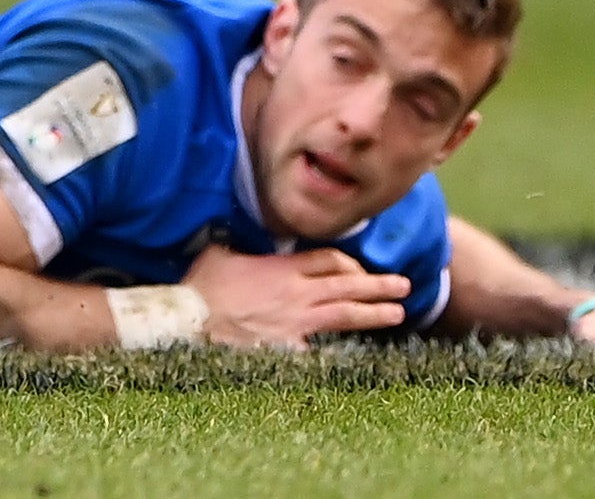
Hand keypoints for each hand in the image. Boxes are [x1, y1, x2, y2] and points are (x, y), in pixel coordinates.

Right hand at [183, 243, 410, 349]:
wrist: (191, 322)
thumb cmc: (201, 288)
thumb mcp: (220, 253)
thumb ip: (238, 245)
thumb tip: (235, 238)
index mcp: (282, 268)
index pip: (329, 260)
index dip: (349, 263)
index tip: (359, 270)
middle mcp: (297, 293)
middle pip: (347, 284)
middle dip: (378, 284)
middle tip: (404, 285)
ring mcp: (295, 323)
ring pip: (345, 314)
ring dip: (374, 313)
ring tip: (398, 313)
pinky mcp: (288, 349)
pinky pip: (322, 350)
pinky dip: (341, 351)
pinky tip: (358, 357)